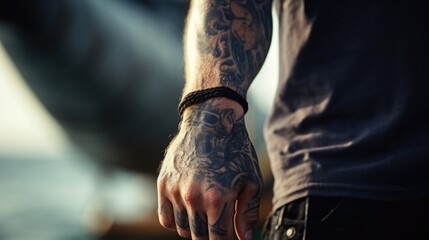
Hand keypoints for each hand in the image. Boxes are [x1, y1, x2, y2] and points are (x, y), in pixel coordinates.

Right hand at [157, 100, 262, 239]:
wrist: (210, 120)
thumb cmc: (235, 150)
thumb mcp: (251, 180)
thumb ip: (248, 213)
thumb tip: (245, 238)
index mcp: (217, 198)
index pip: (218, 238)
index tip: (227, 235)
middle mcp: (193, 197)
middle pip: (199, 237)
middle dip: (211, 235)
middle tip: (218, 223)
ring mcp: (175, 190)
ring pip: (182, 229)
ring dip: (195, 228)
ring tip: (205, 214)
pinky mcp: (163, 183)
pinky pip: (165, 218)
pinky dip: (176, 220)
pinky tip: (188, 211)